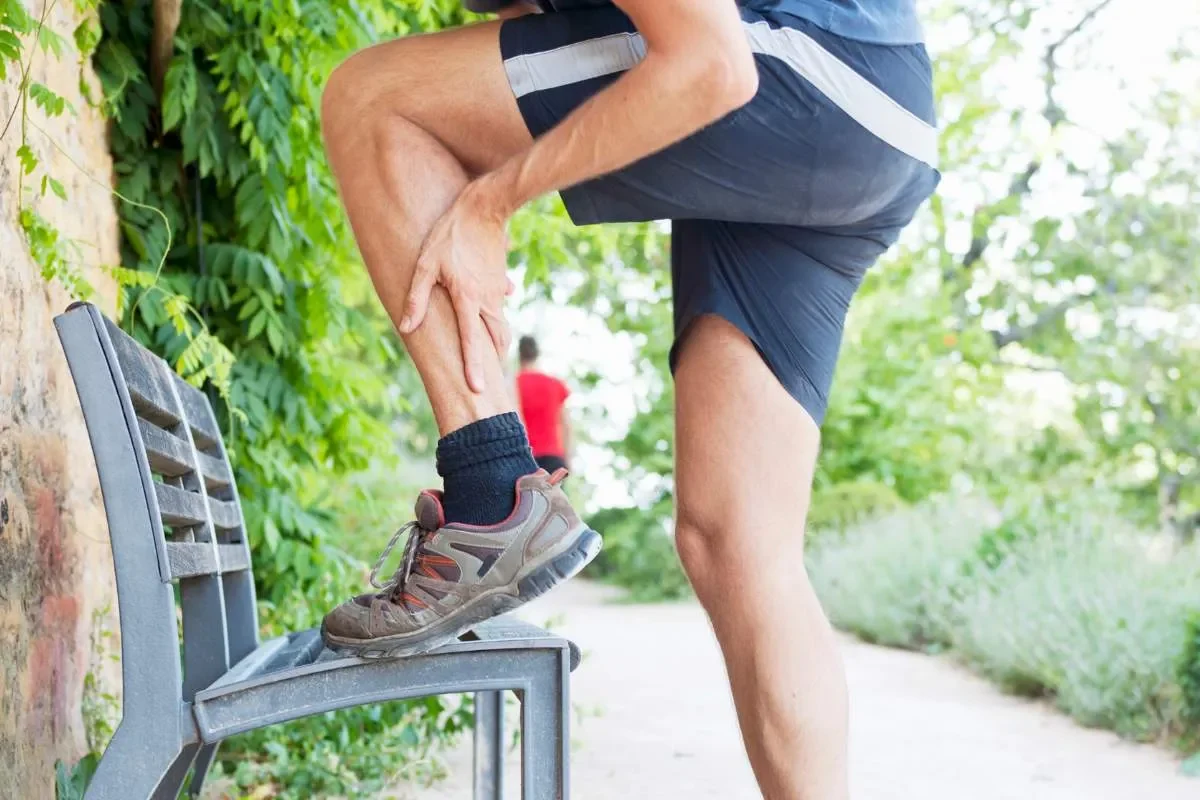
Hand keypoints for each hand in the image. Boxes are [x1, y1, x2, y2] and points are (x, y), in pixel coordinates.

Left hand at [400, 181, 514, 392]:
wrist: (484, 208)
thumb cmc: (449, 234)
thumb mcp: (425, 263)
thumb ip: (416, 298)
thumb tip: (407, 328)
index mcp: (467, 299)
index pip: (472, 342)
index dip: (475, 367)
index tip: (477, 390)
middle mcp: (487, 299)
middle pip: (496, 339)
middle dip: (493, 360)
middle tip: (488, 380)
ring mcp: (497, 290)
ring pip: (501, 324)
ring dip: (496, 341)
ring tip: (491, 356)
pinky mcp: (501, 279)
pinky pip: (500, 303)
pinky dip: (497, 313)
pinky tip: (491, 309)